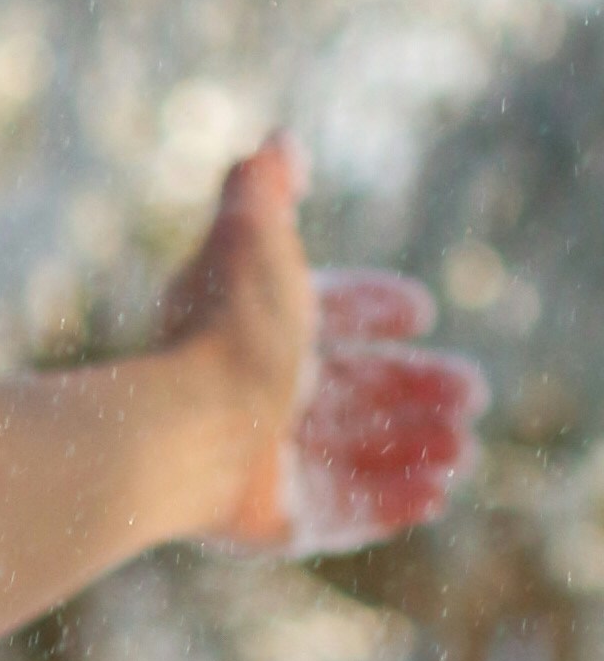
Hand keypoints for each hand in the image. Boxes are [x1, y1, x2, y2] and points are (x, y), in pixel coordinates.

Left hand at [159, 139, 483, 553]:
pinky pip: (345, 515)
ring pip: (356, 453)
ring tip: (461, 446)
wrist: (188, 431)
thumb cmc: (227, 332)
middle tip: (471, 392)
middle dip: (416, 388)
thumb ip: (263, 186)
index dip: (373, 307)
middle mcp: (259, 396)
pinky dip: (393, 502)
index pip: (324, 314)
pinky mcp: (276, 520)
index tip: (422, 309)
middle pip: (353, 391)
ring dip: (417, 445)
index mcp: (255, 331)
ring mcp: (268, 463)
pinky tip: (437, 492)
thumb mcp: (249, 237)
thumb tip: (276, 141)